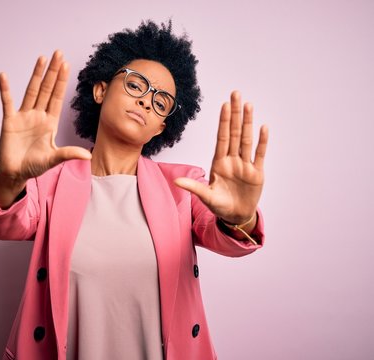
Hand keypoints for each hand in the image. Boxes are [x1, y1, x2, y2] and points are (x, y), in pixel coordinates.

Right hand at [0, 50, 91, 182]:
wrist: (15, 173)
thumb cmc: (34, 166)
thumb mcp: (53, 159)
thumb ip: (68, 153)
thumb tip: (88, 156)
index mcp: (50, 122)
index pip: (57, 97)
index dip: (62, 82)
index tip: (67, 65)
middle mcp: (38, 115)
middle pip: (46, 89)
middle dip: (53, 72)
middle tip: (58, 53)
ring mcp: (23, 116)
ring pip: (31, 91)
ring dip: (36, 75)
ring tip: (42, 58)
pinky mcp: (9, 121)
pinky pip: (7, 102)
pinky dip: (5, 90)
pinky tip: (4, 76)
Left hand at [174, 91, 268, 223]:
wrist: (235, 216)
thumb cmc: (219, 205)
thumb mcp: (205, 196)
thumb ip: (193, 187)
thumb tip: (175, 182)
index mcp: (219, 162)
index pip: (222, 137)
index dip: (223, 121)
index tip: (223, 105)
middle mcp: (232, 160)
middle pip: (234, 132)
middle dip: (235, 113)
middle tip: (235, 93)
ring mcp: (245, 165)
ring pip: (247, 139)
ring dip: (248, 122)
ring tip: (248, 105)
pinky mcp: (256, 173)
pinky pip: (259, 154)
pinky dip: (262, 141)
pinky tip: (263, 127)